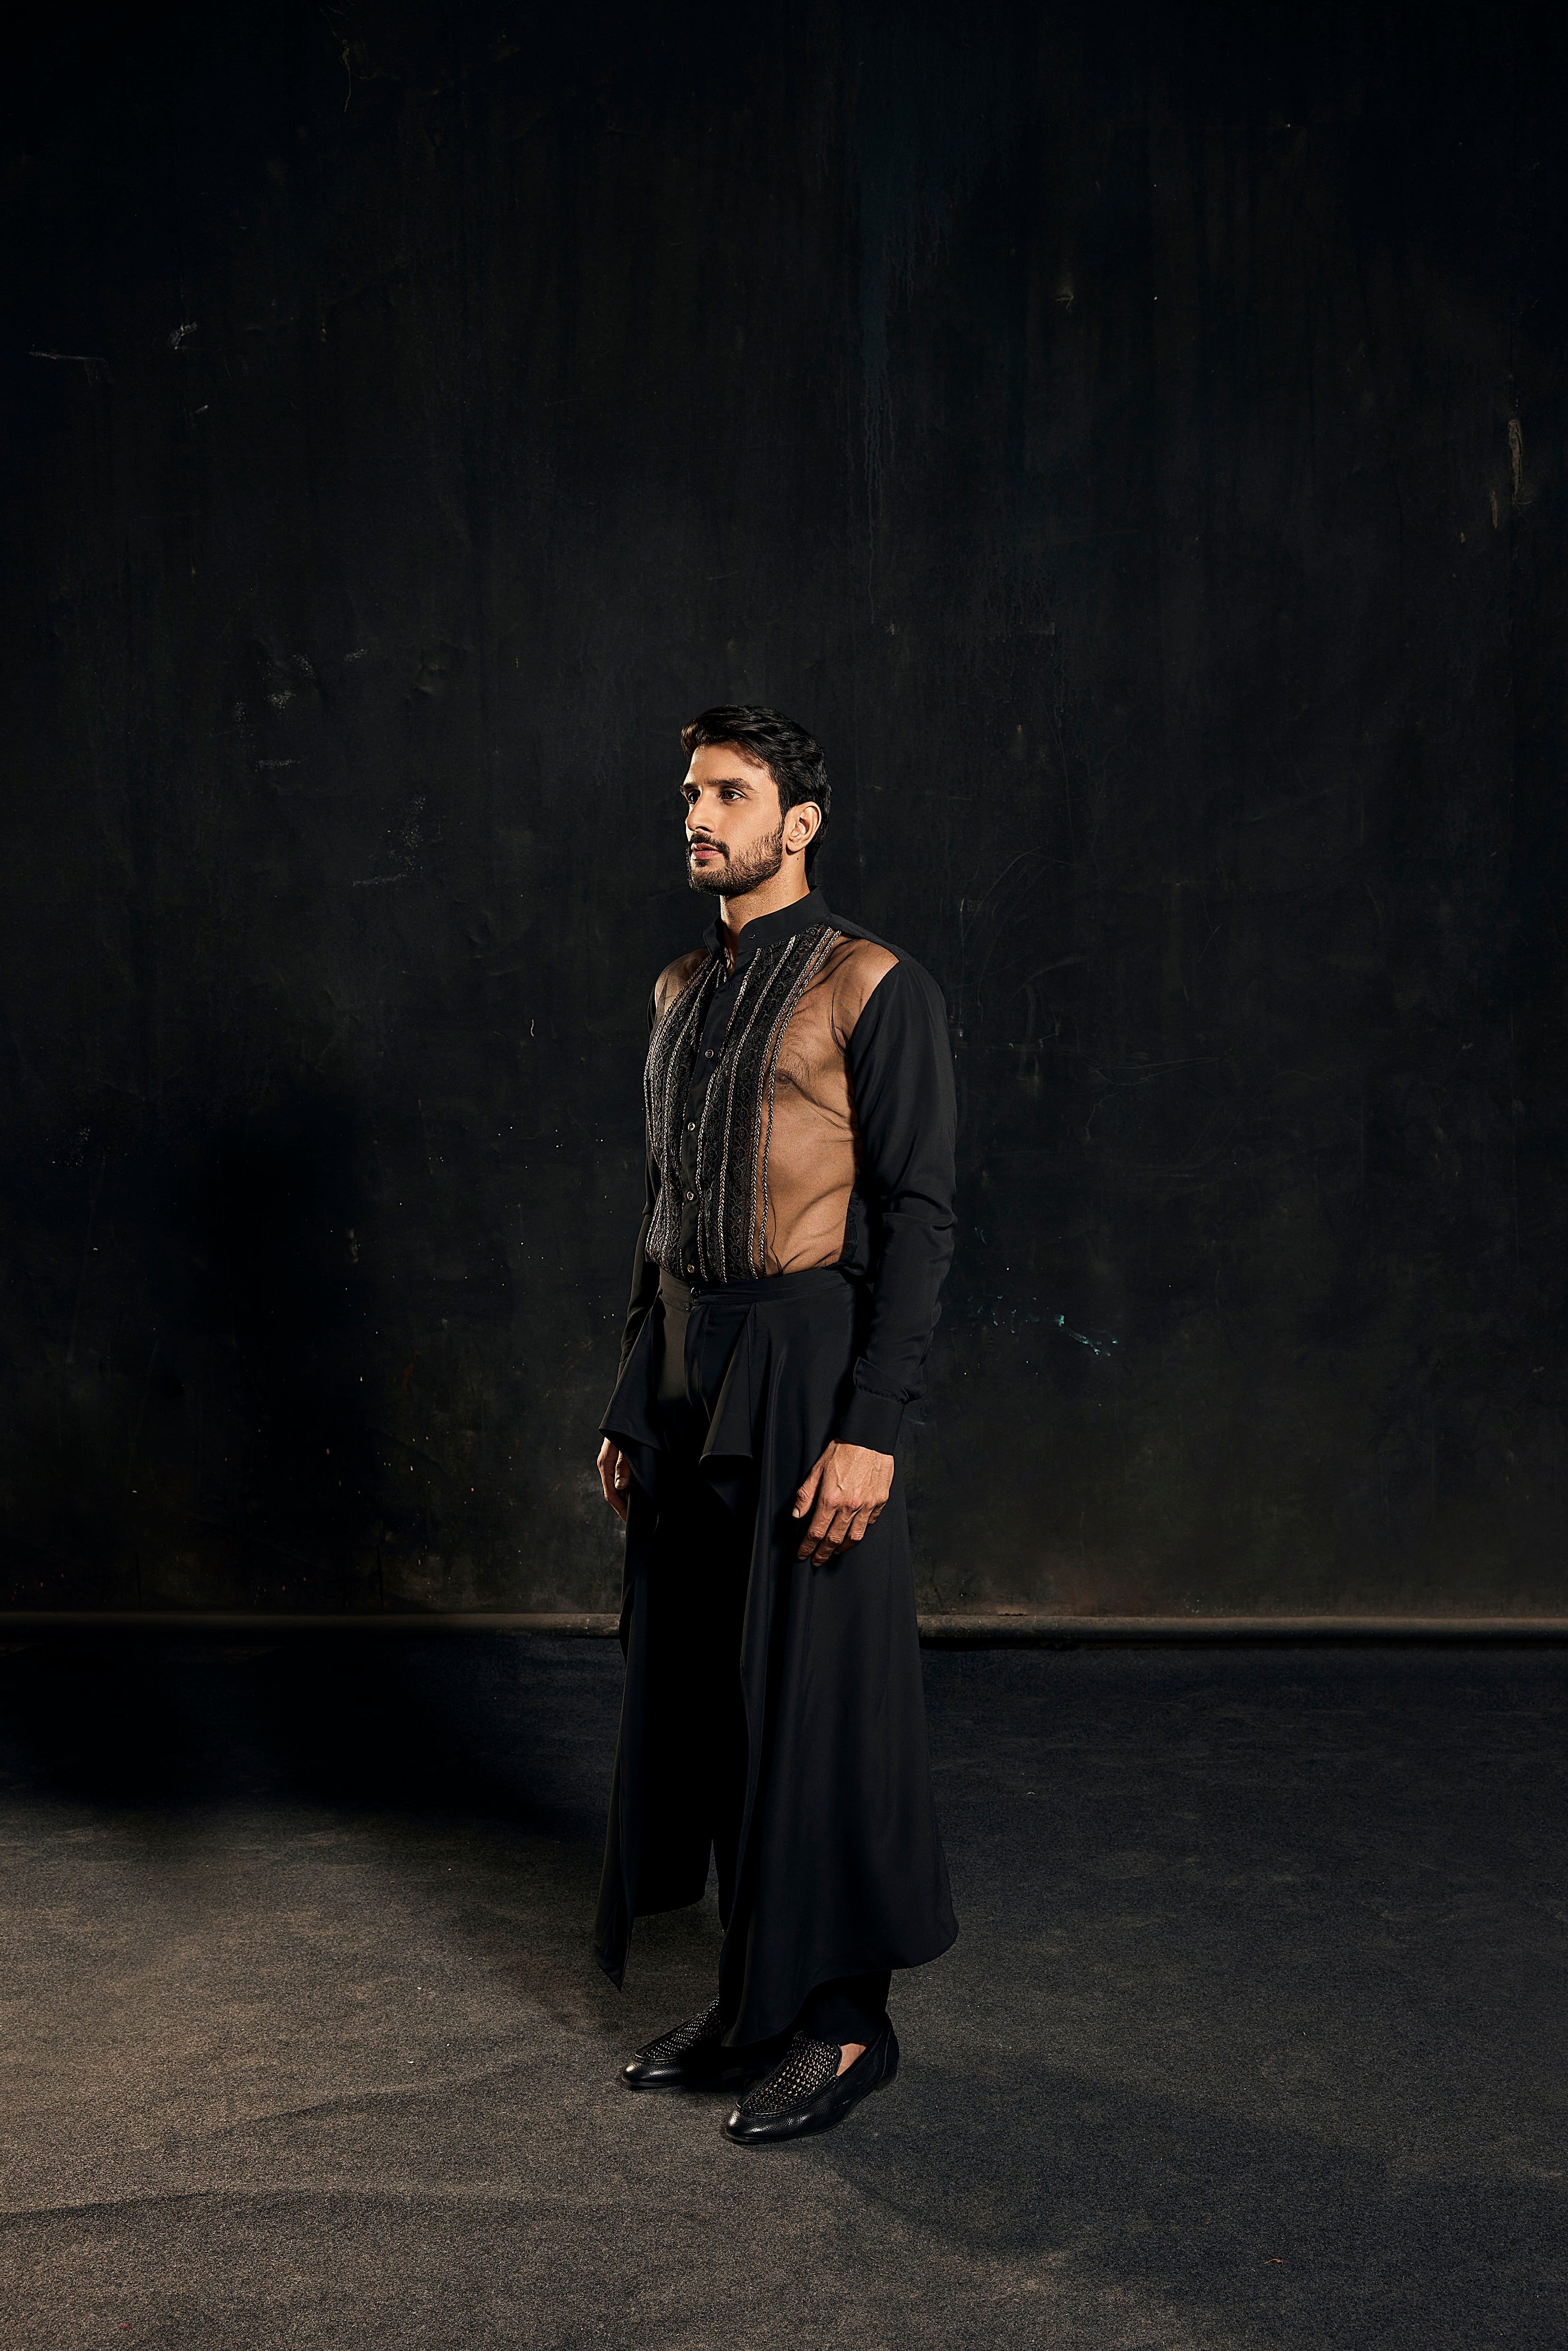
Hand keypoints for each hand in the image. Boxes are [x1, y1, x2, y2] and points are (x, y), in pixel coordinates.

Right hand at [597, 1437, 631, 1521]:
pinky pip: (620, 1479)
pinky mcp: (617, 1460)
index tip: (630, 1519)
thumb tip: (619, 1487)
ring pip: (616, 1487)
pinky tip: (636, 1493)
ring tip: (638, 1510)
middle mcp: (605, 1465)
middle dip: (623, 1507)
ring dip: (625, 1498)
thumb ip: (623, 1467)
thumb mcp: (626, 1449)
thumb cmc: (628, 1429)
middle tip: (636, 1519)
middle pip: (612, 1493)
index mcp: (605, 1464)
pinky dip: (627, 1489)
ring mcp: (610, 1463)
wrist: (628, 1412)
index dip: (620, 1508)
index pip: (610, 1493)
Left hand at [791, 1441, 892, 1562]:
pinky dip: (860, 1531)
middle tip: (816, 1560)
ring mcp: (867, 1505)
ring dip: (841, 1549)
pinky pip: (869, 1523)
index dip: (806, 1547)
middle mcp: (849, 1506)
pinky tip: (853, 1532)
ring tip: (834, 1552)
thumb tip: (797, 1514)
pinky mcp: (880, 1501)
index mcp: (830, 1499)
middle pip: (833, 1540)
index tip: (802, 1555)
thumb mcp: (817, 1469)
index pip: (815, 1532)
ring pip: (854, 1537)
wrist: (869, 1437)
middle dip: (822, 1554)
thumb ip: (806, 1494)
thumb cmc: (842, 1449)